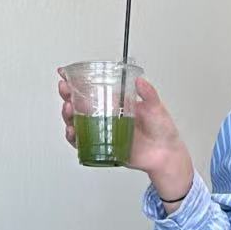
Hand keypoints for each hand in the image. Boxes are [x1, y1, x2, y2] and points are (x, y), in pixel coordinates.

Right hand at [57, 68, 191, 187]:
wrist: (166, 155)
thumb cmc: (161, 130)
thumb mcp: (156, 108)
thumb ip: (149, 95)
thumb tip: (141, 81)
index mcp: (116, 103)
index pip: (92, 88)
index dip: (76, 81)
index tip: (65, 73)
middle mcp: (106, 116)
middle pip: (79, 103)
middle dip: (67, 95)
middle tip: (65, 90)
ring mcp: (103, 131)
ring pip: (77, 122)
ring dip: (68, 115)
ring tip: (69, 110)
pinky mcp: (103, 147)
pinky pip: (83, 143)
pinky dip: (74, 138)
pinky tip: (72, 132)